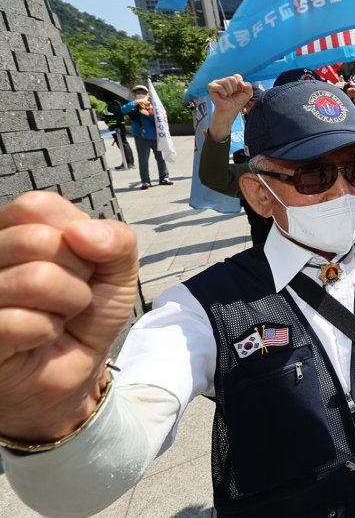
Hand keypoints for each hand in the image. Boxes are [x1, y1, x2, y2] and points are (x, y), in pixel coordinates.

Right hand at [0, 192, 138, 441]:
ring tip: (57, 317)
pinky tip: (40, 338)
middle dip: (77, 274)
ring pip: (34, 278)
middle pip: (37, 240)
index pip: (37, 206)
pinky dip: (46, 332)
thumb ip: (117, 241)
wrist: (72, 373)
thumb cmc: (86, 316)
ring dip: (67, 305)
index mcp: (12, 231)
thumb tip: (82, 231)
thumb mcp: (117, 273)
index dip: (76, 237)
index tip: (82, 265)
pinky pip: (19, 322)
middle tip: (72, 297)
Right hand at [207, 74, 252, 116]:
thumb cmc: (237, 102)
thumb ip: (249, 86)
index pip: (237, 76)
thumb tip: (240, 82)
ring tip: (227, 96)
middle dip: (234, 89)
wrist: (230, 110)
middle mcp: (224, 80)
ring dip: (229, 91)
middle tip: (232, 95)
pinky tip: (222, 96)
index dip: (240, 86)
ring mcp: (217, 82)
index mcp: (232, 80)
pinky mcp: (211, 86)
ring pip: (226, 81)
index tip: (238, 92)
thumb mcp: (248, 94)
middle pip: (232, 78)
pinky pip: (219, 87)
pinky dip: (223, 93)